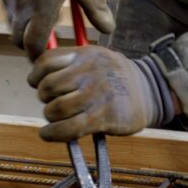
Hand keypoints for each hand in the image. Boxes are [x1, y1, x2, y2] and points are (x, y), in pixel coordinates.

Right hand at [0, 0, 110, 56]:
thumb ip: (96, 7)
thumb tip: (108, 30)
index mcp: (44, 2)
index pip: (33, 44)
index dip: (40, 56)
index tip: (49, 59)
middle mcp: (21, 1)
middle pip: (18, 40)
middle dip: (30, 46)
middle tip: (45, 45)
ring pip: (11, 25)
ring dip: (23, 30)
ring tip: (41, 22)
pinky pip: (7, 9)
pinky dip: (17, 14)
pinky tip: (32, 3)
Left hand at [29, 45, 175, 141]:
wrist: (151, 91)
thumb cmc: (117, 77)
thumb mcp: (96, 57)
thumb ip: (70, 62)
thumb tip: (38, 76)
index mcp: (86, 54)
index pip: (47, 60)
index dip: (36, 74)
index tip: (36, 82)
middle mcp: (90, 72)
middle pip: (48, 86)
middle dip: (44, 97)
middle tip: (52, 101)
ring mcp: (97, 95)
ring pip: (55, 108)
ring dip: (50, 116)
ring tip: (57, 117)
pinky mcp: (103, 117)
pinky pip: (68, 128)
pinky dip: (53, 133)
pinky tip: (49, 133)